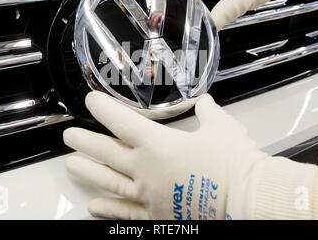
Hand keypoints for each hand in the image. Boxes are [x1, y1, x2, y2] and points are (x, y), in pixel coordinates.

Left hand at [64, 91, 317, 219]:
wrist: (248, 200)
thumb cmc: (234, 163)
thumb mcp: (222, 127)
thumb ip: (208, 112)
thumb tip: (205, 102)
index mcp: (159, 144)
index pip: (121, 121)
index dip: (103, 108)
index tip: (90, 101)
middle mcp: (146, 170)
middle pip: (107, 153)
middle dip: (85, 142)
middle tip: (69, 136)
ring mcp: (148, 195)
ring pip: (109, 182)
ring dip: (87, 172)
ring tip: (70, 165)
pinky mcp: (157, 216)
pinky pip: (126, 213)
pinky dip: (108, 209)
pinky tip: (93, 205)